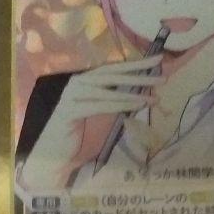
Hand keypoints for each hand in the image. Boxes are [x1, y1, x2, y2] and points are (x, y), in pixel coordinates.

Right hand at [19, 55, 163, 189]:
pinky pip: (101, 105)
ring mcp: (71, 95)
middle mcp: (75, 83)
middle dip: (139, 74)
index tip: (157, 59)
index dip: (135, 64)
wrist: (51, 153)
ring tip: (155, 96)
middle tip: (162, 74)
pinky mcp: (70, 110)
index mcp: (82, 80)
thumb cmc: (74, 135)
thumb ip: (110, 100)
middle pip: (112, 74)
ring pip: (108, 90)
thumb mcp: (95, 112)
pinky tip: (137, 105)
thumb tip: (138, 93)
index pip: (111, 68)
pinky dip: (121, 104)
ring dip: (134, 92)